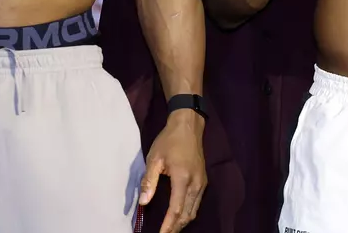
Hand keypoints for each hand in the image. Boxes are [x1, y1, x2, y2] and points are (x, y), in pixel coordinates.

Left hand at [139, 110, 206, 232]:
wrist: (188, 126)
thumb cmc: (169, 140)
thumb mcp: (154, 158)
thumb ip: (149, 181)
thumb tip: (144, 203)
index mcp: (183, 178)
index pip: (176, 209)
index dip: (168, 225)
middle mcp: (196, 184)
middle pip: (187, 214)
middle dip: (175, 227)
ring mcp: (202, 183)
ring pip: (194, 211)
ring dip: (182, 222)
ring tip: (170, 229)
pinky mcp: (203, 181)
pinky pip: (197, 203)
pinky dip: (188, 213)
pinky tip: (179, 215)